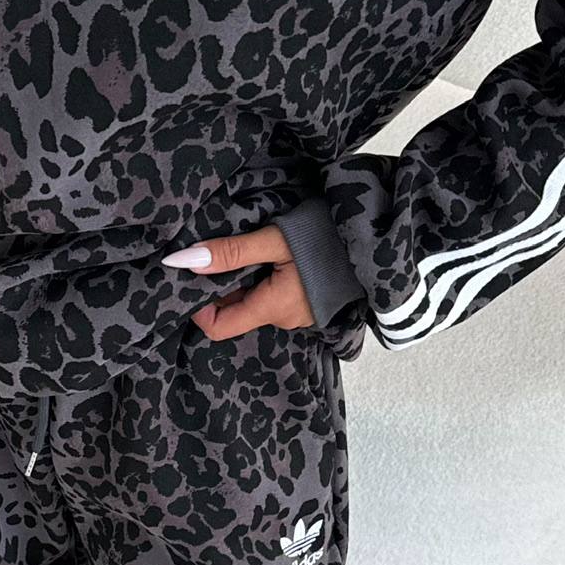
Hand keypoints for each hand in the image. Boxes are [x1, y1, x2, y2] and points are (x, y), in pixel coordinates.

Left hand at [162, 223, 315, 340]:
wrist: (380, 237)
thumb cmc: (328, 237)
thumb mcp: (275, 239)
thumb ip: (231, 252)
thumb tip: (185, 262)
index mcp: (273, 308)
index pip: (218, 327)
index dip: (198, 306)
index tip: (195, 275)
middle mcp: (284, 319)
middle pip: (236, 311)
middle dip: (221, 285)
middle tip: (220, 250)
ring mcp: (299, 313)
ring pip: (255, 302)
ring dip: (244, 279)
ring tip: (248, 247)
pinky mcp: (310, 302)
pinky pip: (274, 297)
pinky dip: (263, 278)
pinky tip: (270, 254)